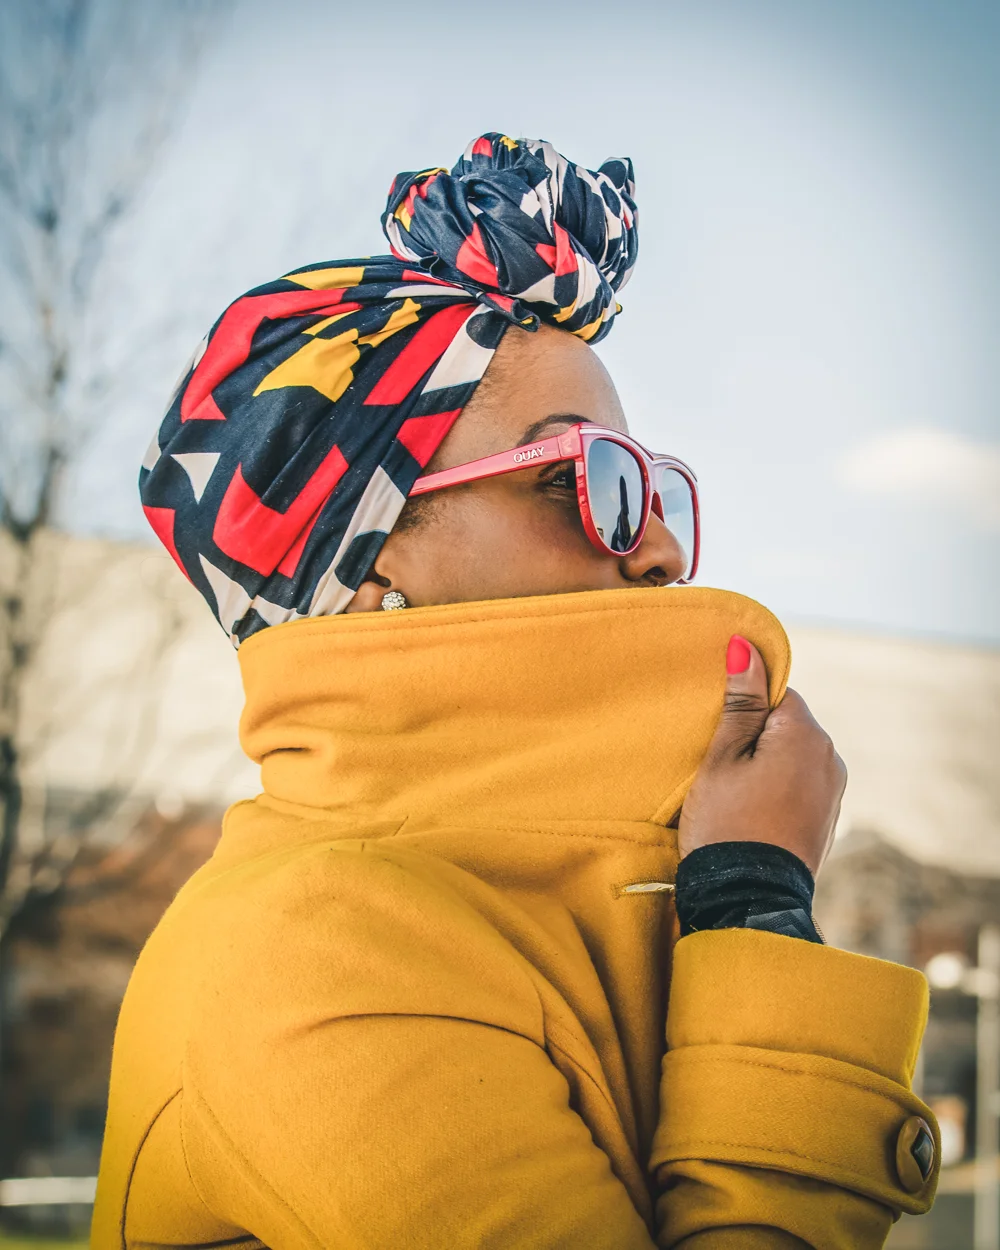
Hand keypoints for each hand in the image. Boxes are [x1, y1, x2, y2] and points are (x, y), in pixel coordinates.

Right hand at [678, 635, 846, 876]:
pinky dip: (778, 790)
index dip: (745, 706)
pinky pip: (801, 786)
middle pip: (788, 724)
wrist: (746, 902)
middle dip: (757, 735)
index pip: (778, 692)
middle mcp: (832, 759)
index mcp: (807, 736)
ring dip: (768, 764)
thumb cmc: (725, 825)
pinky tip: (752, 812)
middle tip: (720, 766)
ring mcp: (834, 793)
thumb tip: (747, 647)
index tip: (718, 731)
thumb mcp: (722, 759)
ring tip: (734, 793)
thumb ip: (739, 704)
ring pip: (794, 756)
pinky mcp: (828, 820)